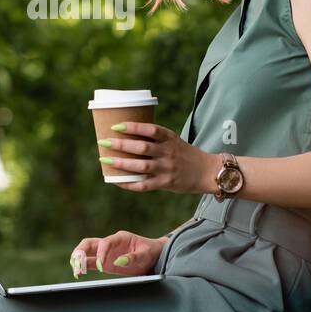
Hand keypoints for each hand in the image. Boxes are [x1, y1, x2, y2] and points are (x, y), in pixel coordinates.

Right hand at [69, 231, 167, 277]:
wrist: (153, 257)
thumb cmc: (150, 252)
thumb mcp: (145, 254)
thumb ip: (133, 257)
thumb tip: (119, 261)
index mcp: (120, 237)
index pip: (105, 242)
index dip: (101, 252)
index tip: (101, 264)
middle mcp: (110, 243)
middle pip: (90, 243)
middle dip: (81, 251)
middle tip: (77, 262)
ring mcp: (106, 253)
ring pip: (87, 252)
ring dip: (78, 259)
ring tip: (75, 269)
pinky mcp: (105, 263)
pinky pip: (91, 263)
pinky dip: (83, 267)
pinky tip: (78, 273)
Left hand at [97, 121, 216, 193]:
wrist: (206, 171)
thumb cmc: (184, 154)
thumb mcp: (173, 140)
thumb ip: (155, 139)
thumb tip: (126, 135)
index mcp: (169, 138)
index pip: (150, 130)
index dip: (133, 127)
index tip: (116, 126)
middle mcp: (168, 153)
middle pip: (142, 148)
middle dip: (121, 144)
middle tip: (104, 141)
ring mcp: (167, 169)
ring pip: (141, 166)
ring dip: (122, 163)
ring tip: (106, 160)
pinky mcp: (166, 183)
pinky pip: (144, 185)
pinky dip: (129, 183)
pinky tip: (117, 181)